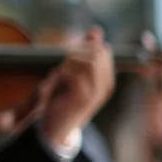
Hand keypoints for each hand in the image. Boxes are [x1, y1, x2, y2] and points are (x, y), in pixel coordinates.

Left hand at [37, 27, 114, 149]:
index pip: (103, 50)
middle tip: (62, 62)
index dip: (85, 46)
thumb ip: (86, 54)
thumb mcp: (76, 74)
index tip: (68, 55)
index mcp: (106, 80)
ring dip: (69, 62)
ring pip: (88, 62)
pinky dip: (63, 73)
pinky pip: (76, 75)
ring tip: (59, 72)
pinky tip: (55, 79)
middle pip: (98, 54)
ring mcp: (95, 93)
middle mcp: (105, 86)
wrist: (56, 130)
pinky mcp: (83, 98)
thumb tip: (96, 30)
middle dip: (78, 51)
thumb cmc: (63, 101)